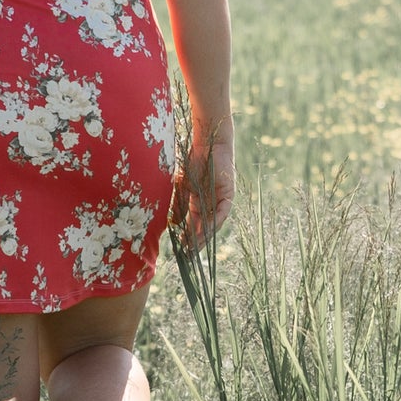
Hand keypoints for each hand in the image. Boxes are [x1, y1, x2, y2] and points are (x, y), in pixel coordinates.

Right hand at [171, 137, 234, 252]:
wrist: (205, 144)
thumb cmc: (192, 161)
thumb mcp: (180, 187)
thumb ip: (177, 204)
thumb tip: (172, 224)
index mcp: (198, 204)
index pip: (193, 225)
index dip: (186, 237)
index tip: (179, 250)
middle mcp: (210, 205)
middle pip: (203, 228)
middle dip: (196, 242)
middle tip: (188, 256)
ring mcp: (219, 201)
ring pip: (213, 223)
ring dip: (205, 236)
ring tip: (195, 247)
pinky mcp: (228, 195)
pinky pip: (223, 212)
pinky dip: (215, 221)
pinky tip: (207, 231)